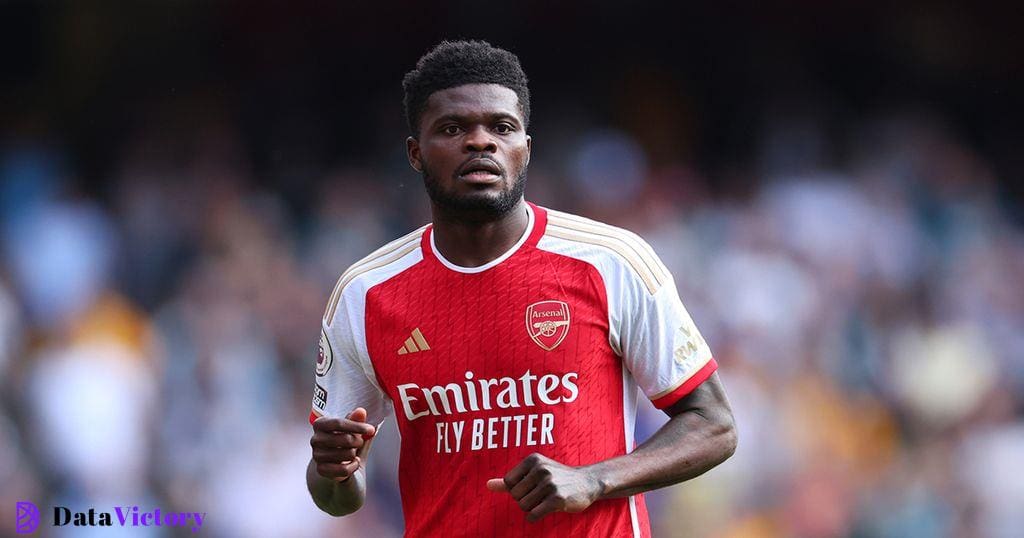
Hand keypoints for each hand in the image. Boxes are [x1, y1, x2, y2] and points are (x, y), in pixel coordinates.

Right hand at [310, 407, 375, 481]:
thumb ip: (356, 420)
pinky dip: (353, 466)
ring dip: (355, 454)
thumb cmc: (345, 442)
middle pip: (345, 439)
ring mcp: (316, 455)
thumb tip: (361, 411)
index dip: (356, 426)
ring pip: (346, 454)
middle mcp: (315, 439)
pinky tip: (353, 463)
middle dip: (358, 442)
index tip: (370, 430)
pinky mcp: (321, 470)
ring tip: (353, 452)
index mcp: (320, 424)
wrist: (336, 463)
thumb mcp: (352, 429)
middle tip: (359, 442)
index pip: (338, 423)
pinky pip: (344, 469)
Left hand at [486, 453, 602, 521]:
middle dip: (525, 500)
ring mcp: (549, 484)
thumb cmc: (556, 477)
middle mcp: (541, 469)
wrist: (586, 482)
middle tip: (540, 495)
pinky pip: (533, 515)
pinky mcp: (557, 499)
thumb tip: (488, 485)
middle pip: (515, 495)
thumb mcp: (533, 473)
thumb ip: (510, 480)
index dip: (517, 489)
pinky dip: (535, 517)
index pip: (508, 482)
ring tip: (545, 500)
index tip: (531, 487)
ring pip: (523, 506)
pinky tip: (545, 510)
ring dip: (532, 508)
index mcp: (533, 460)